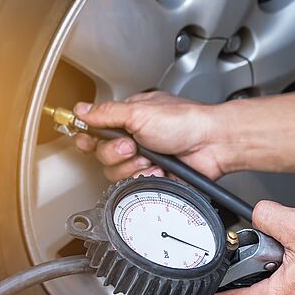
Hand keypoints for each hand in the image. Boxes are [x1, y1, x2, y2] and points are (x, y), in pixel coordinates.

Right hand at [73, 92, 230, 181]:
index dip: (87, 138)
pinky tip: (159, 170)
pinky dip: (146, 178)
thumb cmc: (185, 121)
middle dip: (115, 153)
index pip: (95, 131)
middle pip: (102, 156)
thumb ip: (106, 113)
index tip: (87, 140)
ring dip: (133, 166)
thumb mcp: (139, 111)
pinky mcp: (153, 177)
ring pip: (116, 173)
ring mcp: (143, 160)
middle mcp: (134, 139)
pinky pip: (135, 185)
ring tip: (151, 157)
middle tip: (132, 146)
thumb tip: (81, 109)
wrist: (212, 144)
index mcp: (128, 119)